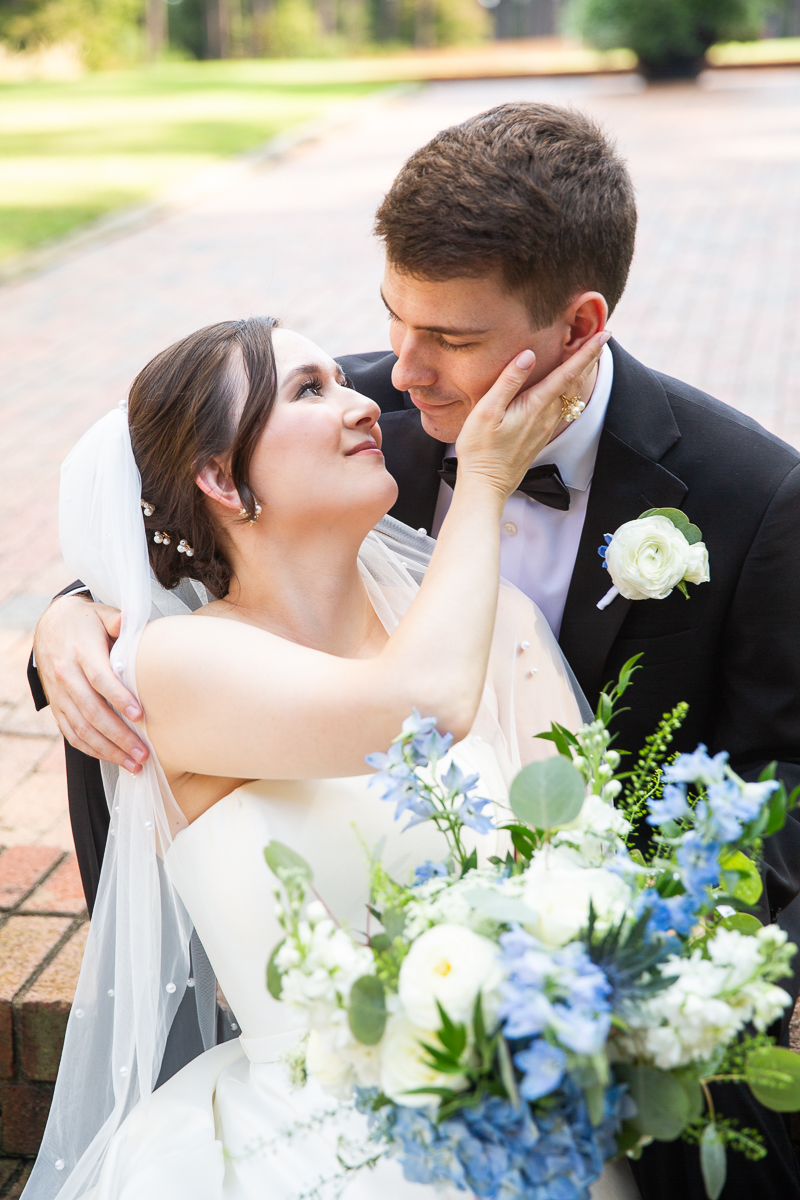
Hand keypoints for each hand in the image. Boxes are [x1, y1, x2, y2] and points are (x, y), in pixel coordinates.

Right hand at [33, 595, 148, 770]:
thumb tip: (130, 620)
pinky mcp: (56, 706)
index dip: (119, 698)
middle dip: (118, 735)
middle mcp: (66, 675)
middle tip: (143, 753)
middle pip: (92, 711)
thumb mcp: (101, 613)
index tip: (140, 715)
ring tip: (134, 764)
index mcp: (81, 651)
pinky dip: (91, 749)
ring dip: (108, 750)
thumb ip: (118, 620)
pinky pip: (71, 733)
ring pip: (81, 728)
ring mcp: (59, 694)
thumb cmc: (86, 622)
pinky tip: (113, 758)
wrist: (50, 625)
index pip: (100, 678)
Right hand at [454, 332, 609, 500]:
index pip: (567, 373)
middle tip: (600, 335)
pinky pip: (561, 407)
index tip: (603, 334)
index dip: (587, 352)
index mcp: (535, 406)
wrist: (486, 486)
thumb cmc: (480, 450)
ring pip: (569, 395)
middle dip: (588, 358)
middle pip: (574, 382)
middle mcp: (546, 417)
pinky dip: (568, 391)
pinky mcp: (540, 436)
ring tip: (586, 354)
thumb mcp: (486, 412)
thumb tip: (529, 355)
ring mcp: (545, 428)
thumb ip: (508, 382)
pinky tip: (564, 386)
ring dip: (579, 374)